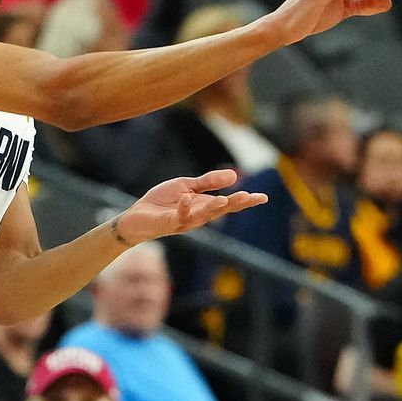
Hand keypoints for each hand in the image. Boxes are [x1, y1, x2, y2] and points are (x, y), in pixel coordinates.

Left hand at [116, 169, 265, 244]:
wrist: (137, 216)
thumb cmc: (162, 202)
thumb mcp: (187, 186)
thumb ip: (208, 182)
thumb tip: (234, 176)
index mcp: (204, 206)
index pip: (229, 203)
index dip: (246, 201)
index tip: (264, 197)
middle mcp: (199, 216)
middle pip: (222, 210)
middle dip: (236, 204)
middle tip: (252, 198)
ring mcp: (185, 222)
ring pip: (204, 216)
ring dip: (215, 208)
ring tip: (227, 200)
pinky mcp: (170, 223)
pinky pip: (180, 217)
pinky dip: (185, 207)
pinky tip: (188, 198)